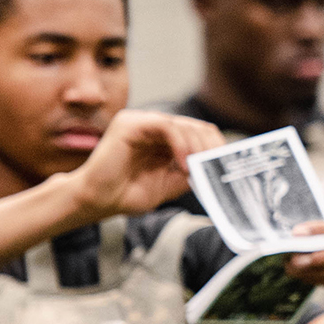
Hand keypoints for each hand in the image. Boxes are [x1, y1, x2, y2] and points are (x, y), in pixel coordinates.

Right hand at [64, 110, 219, 222]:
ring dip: (197, 147)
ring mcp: (141, 122)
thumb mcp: (170, 183)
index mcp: (163, 138)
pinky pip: (166, 126)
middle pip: (196, 126)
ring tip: (197, 169)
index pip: (198, 132)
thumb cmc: (127, 193)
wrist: (98, 201)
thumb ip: (191, 171)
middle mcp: (153, 126)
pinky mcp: (130, 123)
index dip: (215, 146)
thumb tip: (215, 166)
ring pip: (184, 124)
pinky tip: (184, 163)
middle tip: (216, 166)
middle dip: (210, 147)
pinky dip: (181, 144)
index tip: (225, 165)